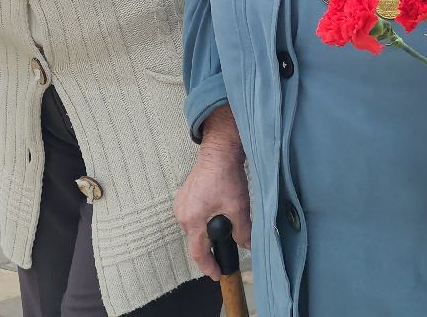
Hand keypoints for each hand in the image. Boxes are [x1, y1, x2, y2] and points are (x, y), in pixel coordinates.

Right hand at [176, 107, 250, 279]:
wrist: (219, 153)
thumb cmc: (227, 177)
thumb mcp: (239, 207)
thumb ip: (243, 231)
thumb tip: (247, 246)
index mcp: (193, 220)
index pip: (198, 253)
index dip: (208, 266)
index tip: (217, 274)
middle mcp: (182, 214)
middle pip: (196, 241)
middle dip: (211, 246)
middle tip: (226, 246)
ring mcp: (180, 205)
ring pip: (194, 229)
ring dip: (207, 231)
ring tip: (223, 225)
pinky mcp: (182, 197)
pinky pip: (192, 217)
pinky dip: (203, 220)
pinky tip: (215, 212)